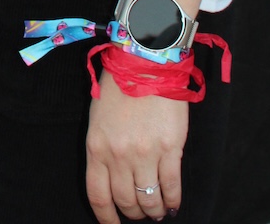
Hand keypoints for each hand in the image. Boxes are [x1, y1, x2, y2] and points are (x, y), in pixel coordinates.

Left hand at [86, 71, 187, 221]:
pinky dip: (173, 201)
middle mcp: (118, 155)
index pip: (97, 195)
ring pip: (149, 198)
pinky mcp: (170, 148)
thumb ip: (102, 147)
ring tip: (158, 212)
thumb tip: (112, 177)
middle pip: (125, 201)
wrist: (145, 61)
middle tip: (140, 215)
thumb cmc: (119, 84)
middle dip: (133, 214)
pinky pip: (171, 186)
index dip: (106, 217)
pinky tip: (173, 205)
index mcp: (96, 146)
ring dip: (154, 211)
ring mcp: (145, 153)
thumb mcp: (98, 116)